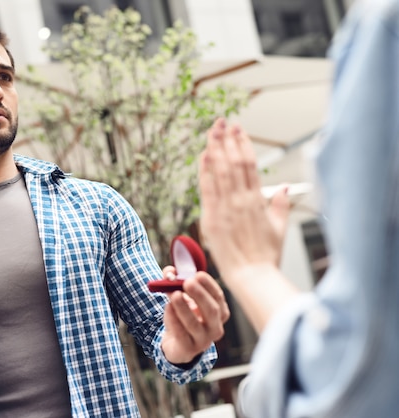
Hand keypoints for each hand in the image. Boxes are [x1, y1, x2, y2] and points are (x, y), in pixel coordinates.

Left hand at [161, 266, 229, 363]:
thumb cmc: (182, 317)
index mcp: (219, 313)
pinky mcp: (188, 349)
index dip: (209, 285)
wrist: (176, 344)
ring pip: (194, 324)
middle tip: (187, 282)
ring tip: (174, 294)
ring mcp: (203, 341)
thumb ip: (174, 283)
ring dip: (184, 307)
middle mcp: (215, 327)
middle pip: (211, 310)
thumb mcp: (180, 298)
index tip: (198, 274)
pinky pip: (181, 334)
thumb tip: (169, 271)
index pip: (218, 297)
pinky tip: (167, 307)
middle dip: (199, 295)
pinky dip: (174, 319)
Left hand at [199, 118, 290, 283]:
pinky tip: (203, 155)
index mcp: (258, 201)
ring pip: (220, 171)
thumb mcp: (279, 229)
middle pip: (234, 162)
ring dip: (216, 148)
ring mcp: (225, 208)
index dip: (243, 144)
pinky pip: (207, 189)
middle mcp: (241, 200)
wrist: (252, 276)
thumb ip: (280, 205)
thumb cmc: (266, 256)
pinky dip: (205, 171)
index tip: (239, 130)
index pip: (250, 165)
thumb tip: (282, 187)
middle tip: (222, 122)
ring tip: (212, 130)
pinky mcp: (211, 218)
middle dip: (228, 139)